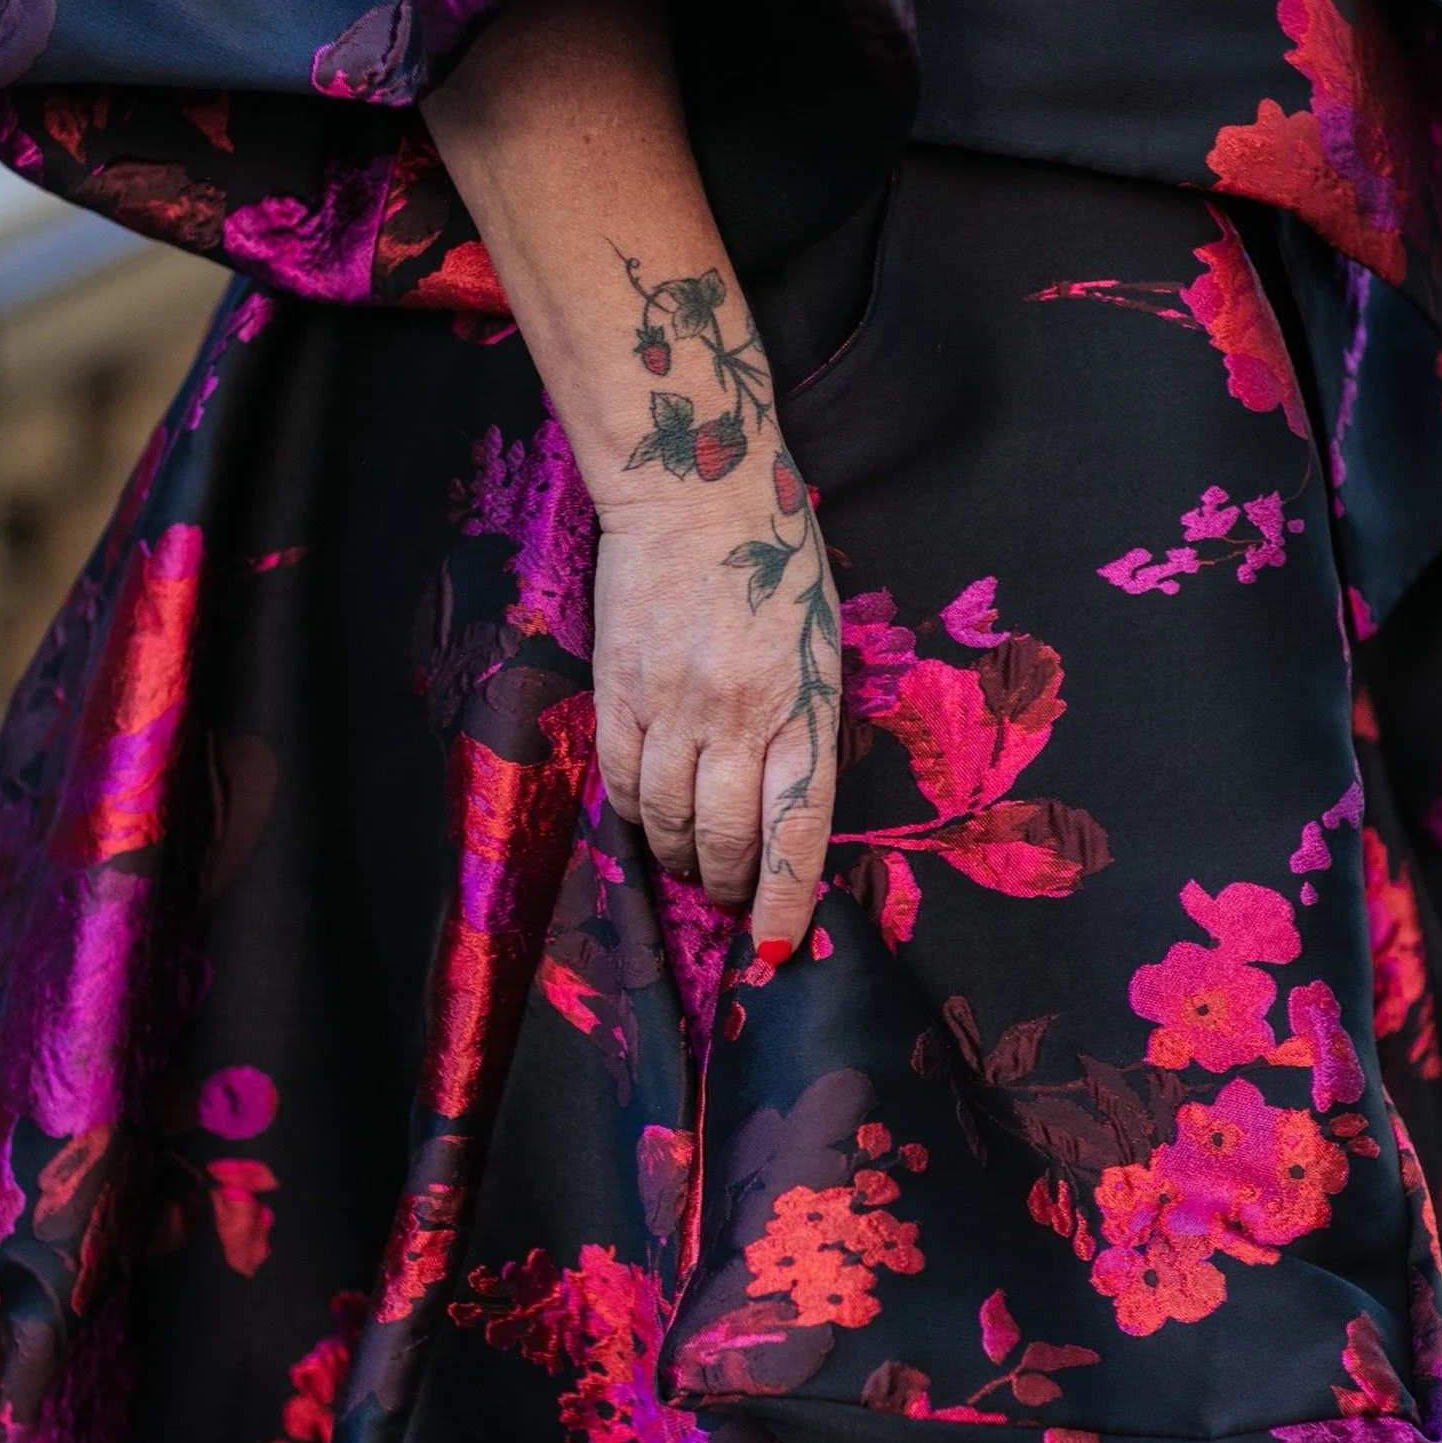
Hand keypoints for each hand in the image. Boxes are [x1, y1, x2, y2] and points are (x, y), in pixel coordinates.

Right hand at [593, 482, 839, 958]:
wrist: (694, 495)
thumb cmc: (776, 568)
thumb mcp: (823, 650)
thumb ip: (808, 728)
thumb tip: (790, 808)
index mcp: (804, 707)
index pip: (795, 833)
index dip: (783, 902)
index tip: (775, 947)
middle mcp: (738, 716)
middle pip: (726, 839)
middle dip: (729, 885)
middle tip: (730, 895)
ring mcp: (672, 704)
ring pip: (664, 819)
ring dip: (679, 855)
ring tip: (691, 859)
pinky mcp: (619, 689)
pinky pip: (618, 780)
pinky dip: (632, 814)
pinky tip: (647, 818)